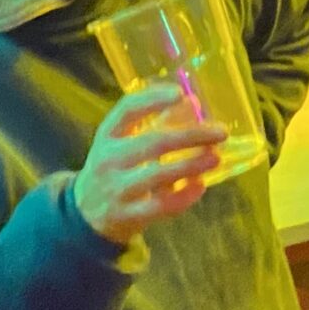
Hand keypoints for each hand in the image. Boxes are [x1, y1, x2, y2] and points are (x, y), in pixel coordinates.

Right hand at [73, 80, 227, 244]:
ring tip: (215, 157)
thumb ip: (156, 123)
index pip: (127, 110)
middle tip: (221, 132)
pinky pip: (161, 206)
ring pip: (158, 175)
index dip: (153, 99)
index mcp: (107, 135)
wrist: (87, 212)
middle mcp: (108, 160)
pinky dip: (184, 195)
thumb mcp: (123, 142)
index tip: (180, 94)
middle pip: (152, 143)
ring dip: (191, 165)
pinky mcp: (128, 215)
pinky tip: (201, 185)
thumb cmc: (115, 167)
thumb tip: (193, 103)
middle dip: (191, 136)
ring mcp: (117, 190)